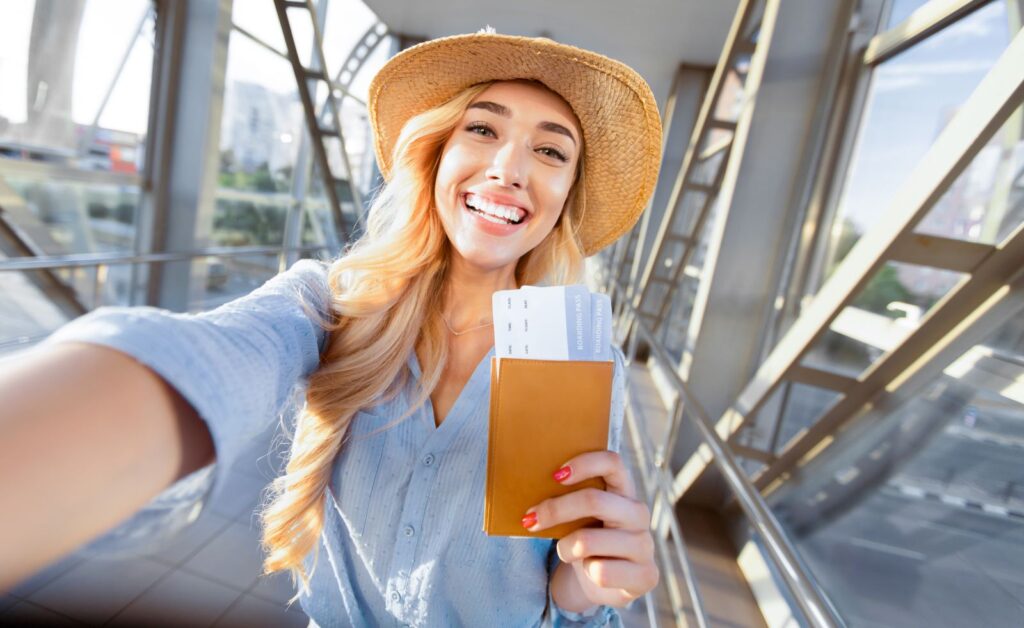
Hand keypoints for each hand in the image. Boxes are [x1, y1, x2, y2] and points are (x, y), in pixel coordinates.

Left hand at [522, 450, 658, 607]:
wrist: (601, 582)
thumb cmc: (584, 538)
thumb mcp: (577, 515)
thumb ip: (566, 496)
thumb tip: (528, 487)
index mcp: (624, 490)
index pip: (613, 462)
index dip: (584, 464)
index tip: (556, 475)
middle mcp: (638, 513)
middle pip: (593, 500)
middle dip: (555, 509)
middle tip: (530, 520)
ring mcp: (645, 545)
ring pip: (588, 541)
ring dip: (565, 548)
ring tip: (566, 552)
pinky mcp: (646, 575)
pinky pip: (600, 572)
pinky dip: (585, 572)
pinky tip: (590, 571)